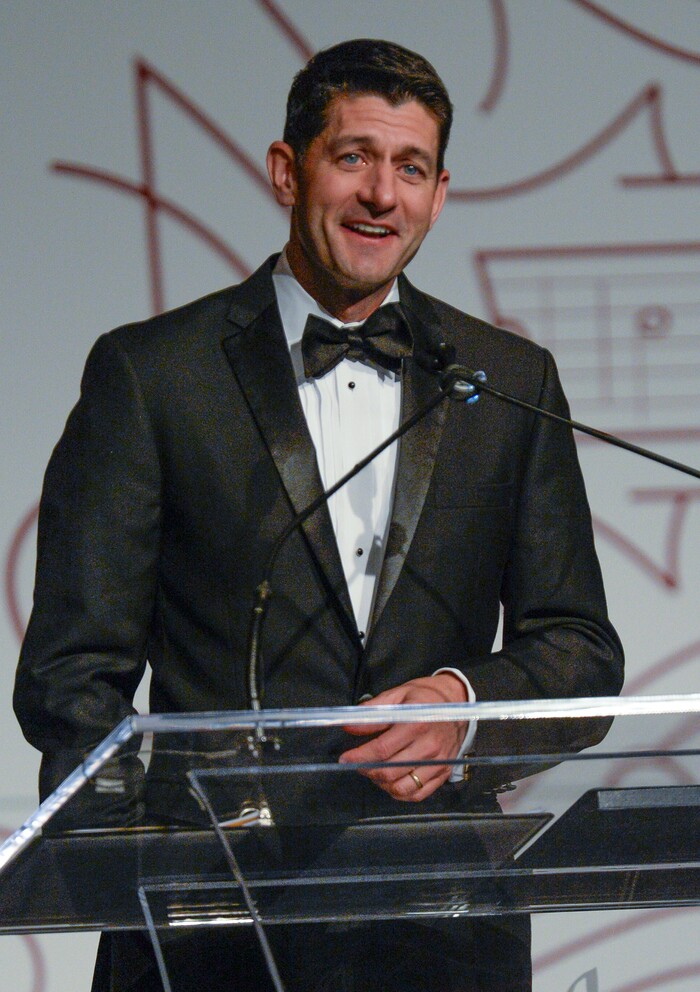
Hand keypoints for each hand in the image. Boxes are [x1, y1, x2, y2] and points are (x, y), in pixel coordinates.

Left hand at [338, 673, 467, 801]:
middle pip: (390, 771)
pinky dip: (400, 793)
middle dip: (367, 770)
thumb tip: (349, 725)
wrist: (458, 701)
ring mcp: (438, 763)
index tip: (345, 758)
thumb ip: (373, 711)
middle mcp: (429, 747)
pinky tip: (391, 782)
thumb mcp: (399, 695)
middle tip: (357, 764)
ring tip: (374, 772)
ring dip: (382, 784)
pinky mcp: (444, 773)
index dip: (359, 756)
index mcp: (416, 723)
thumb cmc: (425, 696)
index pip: (382, 749)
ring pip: (402, 788)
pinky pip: (418, 794)